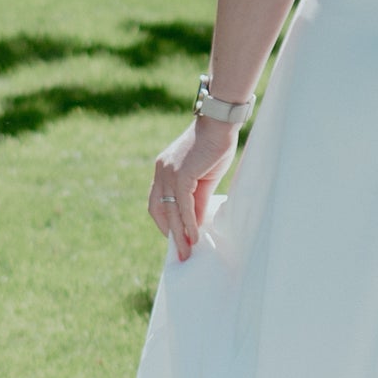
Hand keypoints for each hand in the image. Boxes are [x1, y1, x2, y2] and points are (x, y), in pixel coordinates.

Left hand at [148, 115, 238, 259]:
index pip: (157, 202)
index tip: (176, 237)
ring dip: (179, 235)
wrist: (219, 124)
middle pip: (158, 210)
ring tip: (187, 253)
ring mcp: (169, 173)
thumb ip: (197, 199)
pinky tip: (194, 236)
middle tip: (180, 253)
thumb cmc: (215, 146)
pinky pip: (182, 206)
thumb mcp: (204, 178)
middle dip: (169, 233)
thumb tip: (196, 223)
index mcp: (163, 170)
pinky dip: (188, 223)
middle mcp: (161, 172)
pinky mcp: (181, 175)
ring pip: (170, 211)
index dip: (164, 221)